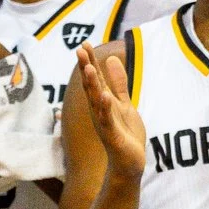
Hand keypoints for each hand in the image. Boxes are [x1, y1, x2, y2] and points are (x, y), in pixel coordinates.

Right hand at [72, 46, 146, 176]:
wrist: (128, 163)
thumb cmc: (125, 134)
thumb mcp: (124, 104)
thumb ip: (118, 83)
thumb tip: (111, 59)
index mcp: (102, 103)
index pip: (95, 79)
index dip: (90, 62)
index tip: (84, 44)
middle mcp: (99, 111)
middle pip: (91, 86)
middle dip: (86, 68)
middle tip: (80, 50)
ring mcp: (104, 123)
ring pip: (96, 101)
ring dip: (92, 85)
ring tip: (87, 68)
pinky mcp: (112, 136)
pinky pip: (108, 120)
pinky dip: (106, 108)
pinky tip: (105, 96)